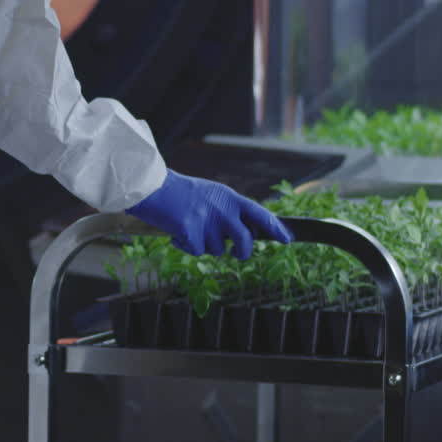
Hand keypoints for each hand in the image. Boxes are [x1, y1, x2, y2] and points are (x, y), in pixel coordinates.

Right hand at [126, 170, 293, 259]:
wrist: (154, 188)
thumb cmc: (181, 193)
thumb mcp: (211, 195)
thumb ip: (228, 211)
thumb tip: (245, 234)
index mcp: (229, 197)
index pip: (259, 213)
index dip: (275, 227)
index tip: (288, 238)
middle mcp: (222, 209)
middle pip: (245, 240)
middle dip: (242, 252)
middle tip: (236, 254)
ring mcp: (207, 221)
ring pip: (217, 249)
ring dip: (205, 245)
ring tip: (190, 227)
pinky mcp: (191, 232)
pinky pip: (196, 251)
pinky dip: (186, 246)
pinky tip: (177, 232)